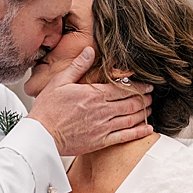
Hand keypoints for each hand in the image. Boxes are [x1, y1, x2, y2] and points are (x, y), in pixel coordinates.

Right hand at [26, 49, 152, 156]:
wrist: (41, 136)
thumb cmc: (47, 111)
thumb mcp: (59, 82)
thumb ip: (78, 66)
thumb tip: (89, 51)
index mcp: (94, 94)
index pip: (123, 87)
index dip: (138, 85)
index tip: (147, 84)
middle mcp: (102, 110)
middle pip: (131, 102)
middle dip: (144, 98)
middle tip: (151, 95)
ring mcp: (102, 127)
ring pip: (131, 118)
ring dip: (143, 112)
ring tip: (149, 108)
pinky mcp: (100, 141)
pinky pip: (124, 137)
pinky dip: (138, 132)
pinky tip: (147, 129)